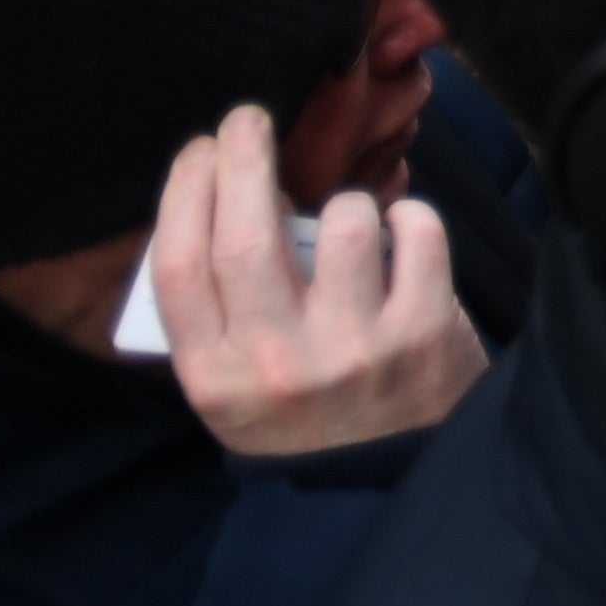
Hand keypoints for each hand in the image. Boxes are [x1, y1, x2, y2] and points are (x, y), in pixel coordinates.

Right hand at [149, 103, 482, 458]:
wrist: (392, 487)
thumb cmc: (307, 420)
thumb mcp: (235, 389)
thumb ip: (217, 316)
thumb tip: (208, 206)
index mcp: (216, 378)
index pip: (180, 266)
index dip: (185, 193)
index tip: (199, 150)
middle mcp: (280, 364)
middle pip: (245, 236)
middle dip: (243, 160)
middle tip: (248, 118)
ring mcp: (355, 349)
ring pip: (343, 225)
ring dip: (346, 200)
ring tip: (348, 215)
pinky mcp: (425, 336)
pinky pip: (416, 235)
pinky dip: (410, 215)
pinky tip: (403, 230)